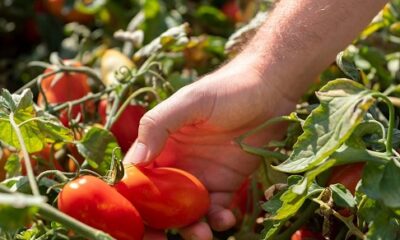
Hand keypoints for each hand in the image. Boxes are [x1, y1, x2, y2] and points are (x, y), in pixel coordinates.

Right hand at [124, 53, 295, 239]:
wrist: (269, 91)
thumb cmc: (226, 89)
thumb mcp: (189, 102)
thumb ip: (158, 125)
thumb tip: (135, 162)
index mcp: (160, 144)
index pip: (138, 177)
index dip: (133, 200)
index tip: (135, 222)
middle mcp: (177, 164)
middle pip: (159, 202)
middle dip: (158, 225)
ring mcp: (202, 176)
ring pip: (188, 212)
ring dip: (191, 229)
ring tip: (202, 235)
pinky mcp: (227, 184)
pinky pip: (217, 210)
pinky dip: (218, 221)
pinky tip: (225, 220)